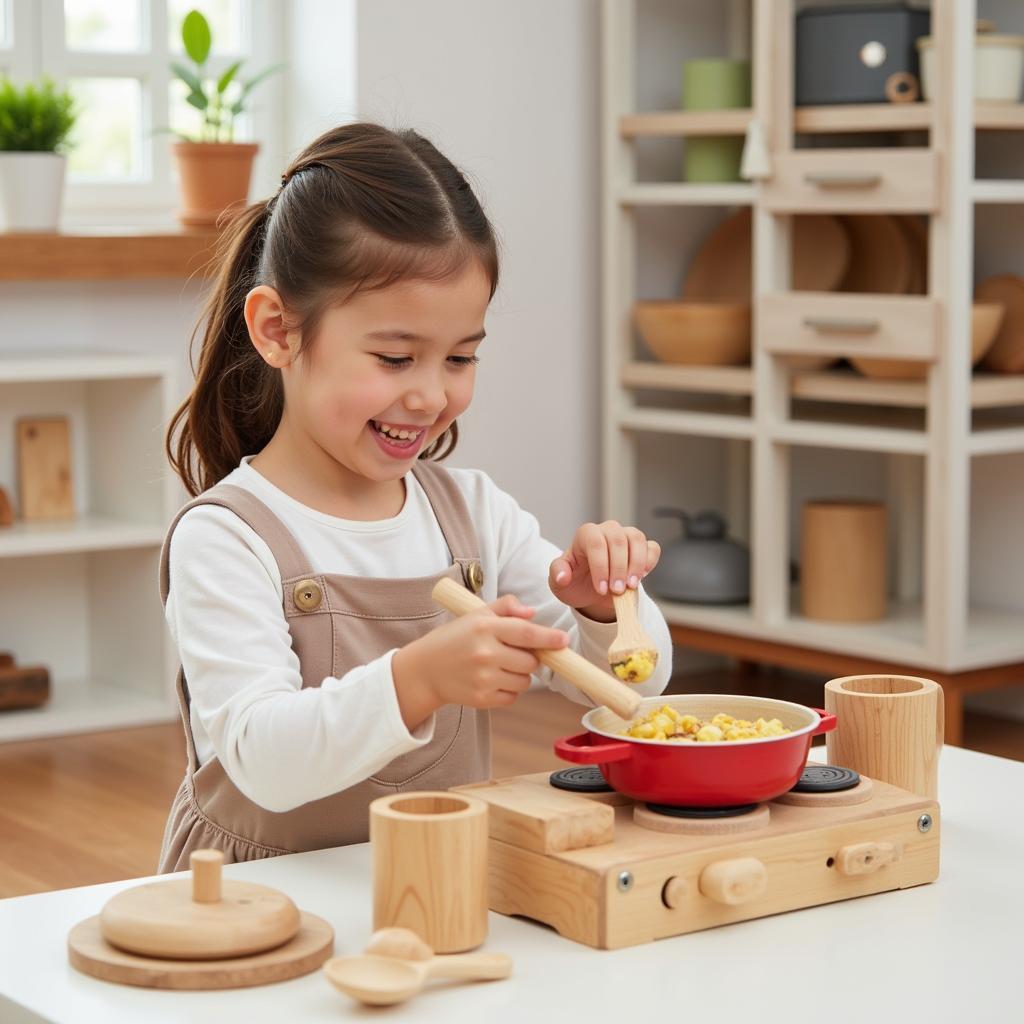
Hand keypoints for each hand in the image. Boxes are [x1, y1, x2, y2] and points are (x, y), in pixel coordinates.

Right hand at [392, 595, 570, 728]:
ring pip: (525, 681)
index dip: (549, 638)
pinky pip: (512, 698)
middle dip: (530, 657)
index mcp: (484, 628)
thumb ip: (505, 607)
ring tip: (500, 666)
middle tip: (513, 652)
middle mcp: (484, 653)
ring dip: (520, 675)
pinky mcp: (481, 699)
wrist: (424, 670)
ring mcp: (483, 678)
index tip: (564, 641)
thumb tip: (532, 613)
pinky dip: (509, 691)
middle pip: (531, 661)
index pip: (526, 633)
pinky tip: (492, 680)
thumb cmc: (454, 639)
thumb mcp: (475, 615)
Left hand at [548, 520, 660, 619]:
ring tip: (630, 586)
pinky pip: (652, 547)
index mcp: (586, 535)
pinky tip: (641, 576)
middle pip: (618, 540)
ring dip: (636, 565)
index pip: (595, 542)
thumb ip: (558, 575)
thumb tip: (563, 576)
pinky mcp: (642, 547)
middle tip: (616, 590)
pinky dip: (649, 562)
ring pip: (637, 539)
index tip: (600, 588)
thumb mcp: (559, 582)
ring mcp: (626, 536)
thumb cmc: (576, 582)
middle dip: (618, 568)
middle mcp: (607, 530)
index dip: (600, 566)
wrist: (592, 592)